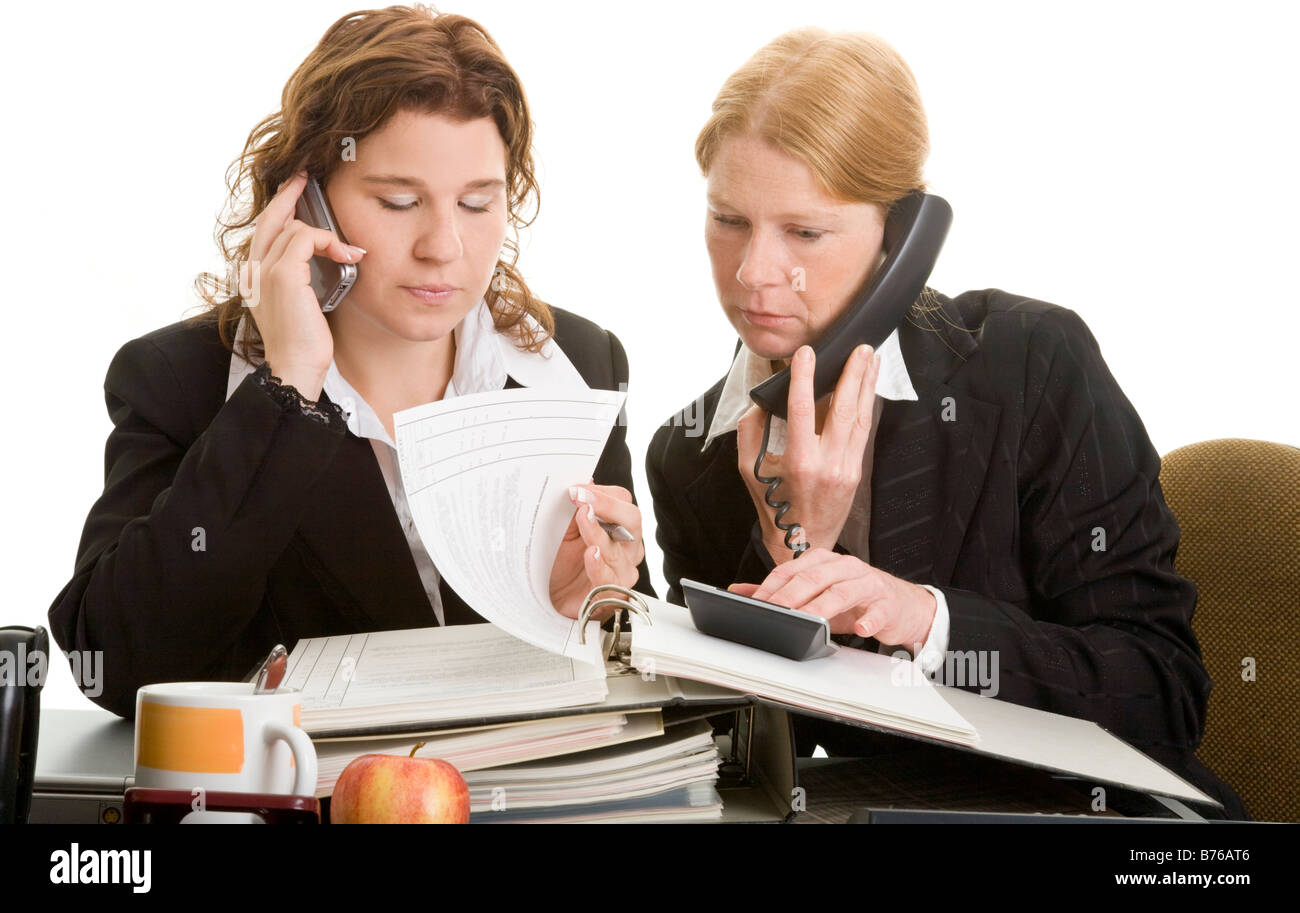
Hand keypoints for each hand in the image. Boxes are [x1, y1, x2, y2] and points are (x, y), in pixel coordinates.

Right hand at [243, 170, 365, 398]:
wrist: (294, 367)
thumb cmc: (303, 343)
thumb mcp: (302, 304)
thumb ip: (304, 278)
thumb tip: (327, 256)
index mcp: (255, 277)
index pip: (265, 232)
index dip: (280, 208)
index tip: (295, 193)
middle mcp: (253, 270)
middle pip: (269, 219)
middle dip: (288, 195)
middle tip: (305, 178)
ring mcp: (264, 271)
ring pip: (292, 228)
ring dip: (326, 235)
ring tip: (348, 251)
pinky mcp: (282, 275)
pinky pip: (305, 238)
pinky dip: (329, 242)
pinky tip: (346, 255)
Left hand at [549, 483, 646, 620]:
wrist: (546, 597)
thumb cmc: (558, 562)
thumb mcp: (562, 528)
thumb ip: (576, 508)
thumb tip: (585, 480)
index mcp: (616, 526)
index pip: (622, 501)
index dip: (602, 494)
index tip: (577, 490)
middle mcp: (625, 547)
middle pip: (632, 520)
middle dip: (608, 507)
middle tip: (583, 501)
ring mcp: (622, 570)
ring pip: (620, 550)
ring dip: (599, 534)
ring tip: (583, 522)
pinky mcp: (612, 594)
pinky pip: (611, 580)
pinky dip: (599, 566)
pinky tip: (590, 555)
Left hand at [728, 548, 936, 648]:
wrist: (900, 606)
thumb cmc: (855, 600)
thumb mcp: (816, 595)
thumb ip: (780, 592)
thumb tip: (740, 591)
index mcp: (824, 561)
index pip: (792, 569)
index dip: (773, 586)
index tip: (757, 604)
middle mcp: (845, 567)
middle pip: (813, 577)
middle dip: (791, 595)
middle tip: (775, 612)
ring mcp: (868, 583)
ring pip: (842, 591)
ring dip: (822, 607)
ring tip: (808, 621)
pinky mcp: (888, 603)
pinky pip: (878, 611)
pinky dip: (869, 620)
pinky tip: (860, 629)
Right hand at [736, 343, 880, 561]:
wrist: (803, 543)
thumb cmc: (773, 505)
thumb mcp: (749, 470)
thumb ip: (750, 432)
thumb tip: (761, 401)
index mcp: (799, 462)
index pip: (802, 411)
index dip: (804, 379)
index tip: (806, 354)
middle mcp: (827, 463)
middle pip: (842, 409)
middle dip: (852, 375)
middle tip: (859, 347)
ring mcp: (846, 467)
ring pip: (860, 418)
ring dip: (867, 385)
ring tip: (870, 357)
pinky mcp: (857, 470)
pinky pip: (863, 431)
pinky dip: (867, 405)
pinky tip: (869, 386)